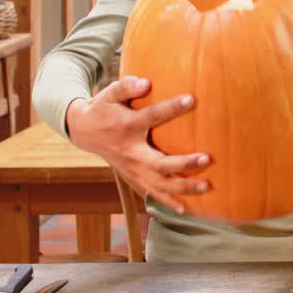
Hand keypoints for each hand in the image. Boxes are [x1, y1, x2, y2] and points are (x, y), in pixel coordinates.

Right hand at [65, 76, 211, 213]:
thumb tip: (146, 83)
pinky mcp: (134, 177)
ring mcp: (132, 168)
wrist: (84, 130)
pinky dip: (168, 203)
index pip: (151, 117)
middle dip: (183, 164)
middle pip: (158, 164)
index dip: (171, 108)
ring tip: (207, 185)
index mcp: (127, 127)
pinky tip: (186, 209)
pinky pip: (152, 193)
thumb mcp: (110, 93)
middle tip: (207, 158)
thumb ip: (126, 86)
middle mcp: (131, 152)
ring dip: (183, 187)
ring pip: (159, 184)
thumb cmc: (104, 108)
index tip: (191, 99)